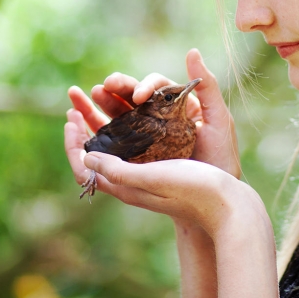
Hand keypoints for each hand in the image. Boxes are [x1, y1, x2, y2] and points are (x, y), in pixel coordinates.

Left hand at [63, 110, 261, 234]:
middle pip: (98, 147)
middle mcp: (133, 178)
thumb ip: (117, 169)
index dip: (72, 140)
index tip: (71, 115)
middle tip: (78, 94)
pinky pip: (138, 138)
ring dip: (105, 114)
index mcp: (125, 184)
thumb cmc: (192, 191)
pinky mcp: (165, 163)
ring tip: (101, 92)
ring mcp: (149, 170)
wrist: (227, 206)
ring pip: (118, 139)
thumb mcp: (151, 178)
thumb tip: (87, 156)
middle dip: (86, 119)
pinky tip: (135, 103)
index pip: (85, 164)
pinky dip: (129, 119)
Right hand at [65, 48, 240, 177]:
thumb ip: (207, 85)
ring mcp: (143, 139)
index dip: (144, 87)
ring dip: (93, 107)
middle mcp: (156, 120)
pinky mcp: (133, 158)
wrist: (218, 195)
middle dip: (112, 91)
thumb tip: (192, 52)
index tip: (141, 96)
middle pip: (129, 99)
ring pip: (114, 117)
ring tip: (76, 97)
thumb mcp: (219, 119)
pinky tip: (76, 123)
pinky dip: (90, 132)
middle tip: (99, 88)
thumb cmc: (221, 157)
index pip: (154, 88)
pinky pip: (108, 143)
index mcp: (175, 106)